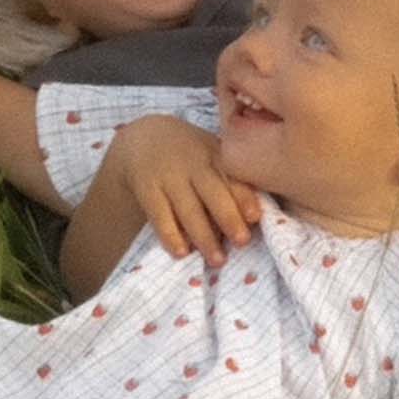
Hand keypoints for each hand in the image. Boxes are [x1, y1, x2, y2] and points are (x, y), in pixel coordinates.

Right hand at [109, 116, 260, 267]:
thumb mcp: (210, 152)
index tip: (255, 217)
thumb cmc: (189, 153)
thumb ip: (230, 176)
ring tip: (217, 260)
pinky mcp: (147, 189)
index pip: (232, 176)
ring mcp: (169, 176)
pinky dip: (171, 236)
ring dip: (204, 237)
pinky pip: (160, 216)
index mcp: (214, 154)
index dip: (243, 196)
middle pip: (213, 193)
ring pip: (189, 210)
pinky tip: (182, 253)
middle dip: (228, 218)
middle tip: (242, 242)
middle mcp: (193, 164)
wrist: (143, 138)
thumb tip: (254, 218)